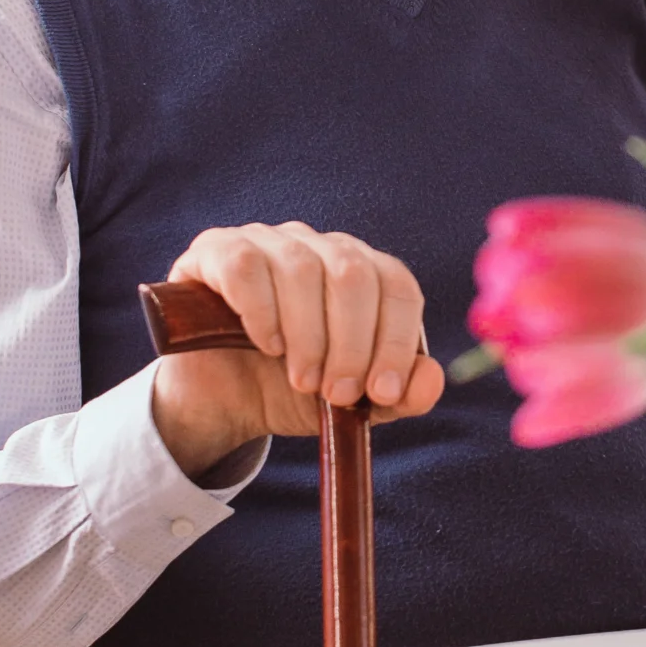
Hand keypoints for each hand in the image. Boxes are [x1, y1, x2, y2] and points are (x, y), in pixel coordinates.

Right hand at [152, 222, 443, 476]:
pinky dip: (262, 311)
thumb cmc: (294, 390)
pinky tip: (266, 345)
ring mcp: (267, 241)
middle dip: (351, 343)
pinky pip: (245, 266)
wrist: (222, 401)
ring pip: (301, 268)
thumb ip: (398, 395)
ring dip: (308, 335)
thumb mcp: (352, 405)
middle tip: (336, 393)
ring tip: (301, 380)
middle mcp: (319, 246)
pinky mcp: (216, 251)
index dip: (395, 341)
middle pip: (352, 273)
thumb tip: (429, 379)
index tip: (381, 393)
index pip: (397, 285)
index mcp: (362, 272)